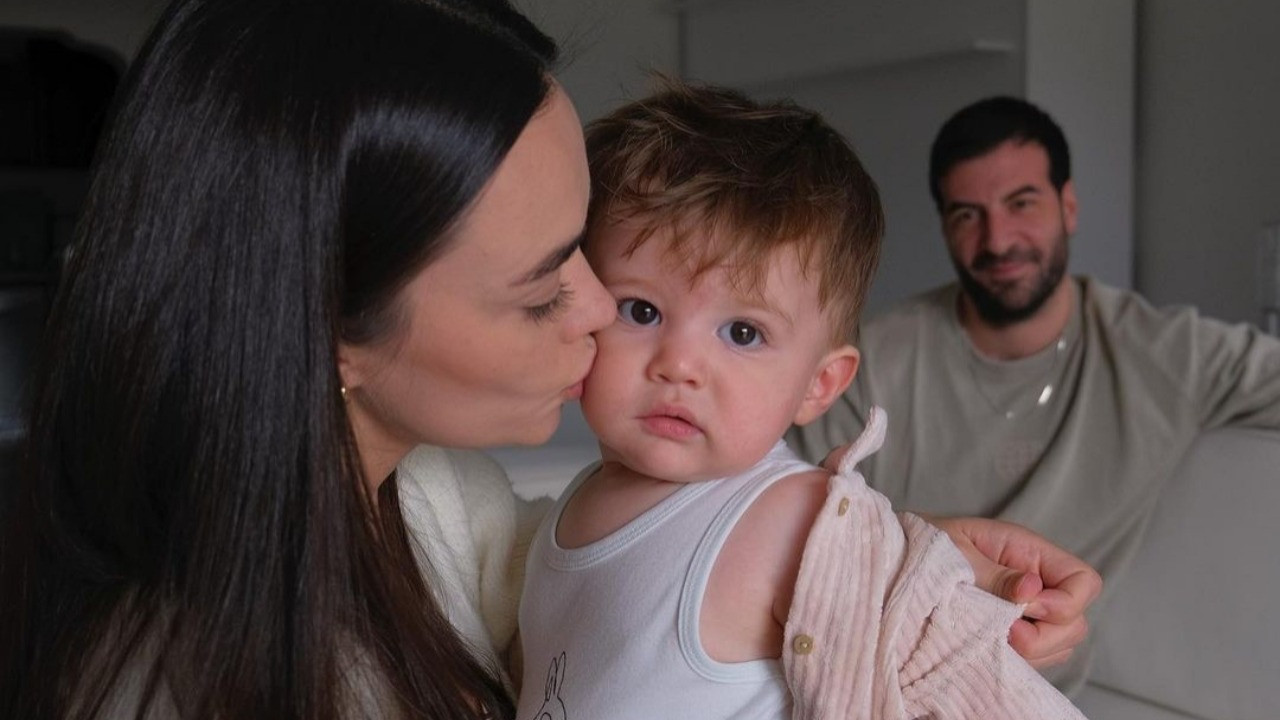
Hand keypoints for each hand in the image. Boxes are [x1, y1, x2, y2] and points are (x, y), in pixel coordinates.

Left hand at [926, 514, 1101, 667]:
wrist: (897, 558)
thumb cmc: (925, 544)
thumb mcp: (955, 550)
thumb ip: (995, 574)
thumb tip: (1032, 589)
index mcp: (1029, 553)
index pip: (1083, 581)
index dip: (1065, 602)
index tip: (1026, 606)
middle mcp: (1036, 585)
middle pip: (1076, 623)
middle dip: (1044, 636)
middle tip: (1002, 630)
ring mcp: (1026, 613)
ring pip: (1058, 647)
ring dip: (1029, 651)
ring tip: (988, 637)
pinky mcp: (1010, 635)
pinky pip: (1034, 659)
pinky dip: (1016, 660)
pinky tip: (986, 647)